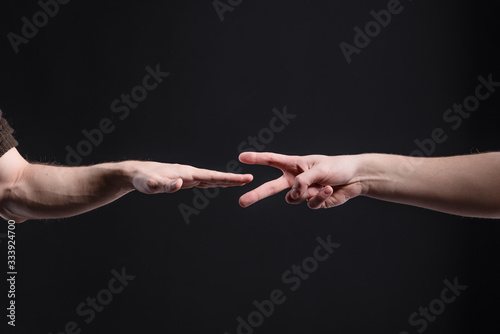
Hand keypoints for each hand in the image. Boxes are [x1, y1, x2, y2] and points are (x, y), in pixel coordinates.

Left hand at [128, 161, 252, 193]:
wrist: (136, 173)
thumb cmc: (143, 180)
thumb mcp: (151, 185)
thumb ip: (165, 185)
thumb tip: (180, 184)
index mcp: (187, 173)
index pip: (212, 176)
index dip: (229, 178)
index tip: (244, 179)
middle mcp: (190, 173)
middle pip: (215, 176)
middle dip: (232, 179)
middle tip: (249, 179)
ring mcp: (188, 175)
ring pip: (210, 178)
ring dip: (225, 180)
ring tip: (240, 181)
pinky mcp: (184, 179)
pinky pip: (203, 181)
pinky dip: (214, 182)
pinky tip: (219, 183)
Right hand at [238, 152, 364, 208]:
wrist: (355, 178)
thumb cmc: (337, 167)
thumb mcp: (320, 168)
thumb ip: (304, 179)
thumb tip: (293, 193)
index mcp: (294, 164)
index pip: (272, 160)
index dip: (256, 159)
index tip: (241, 157)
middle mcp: (295, 179)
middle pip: (271, 187)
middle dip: (256, 194)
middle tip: (242, 202)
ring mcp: (303, 192)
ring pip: (293, 199)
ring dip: (305, 193)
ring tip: (319, 185)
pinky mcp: (313, 202)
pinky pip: (310, 204)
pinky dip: (319, 197)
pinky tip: (329, 189)